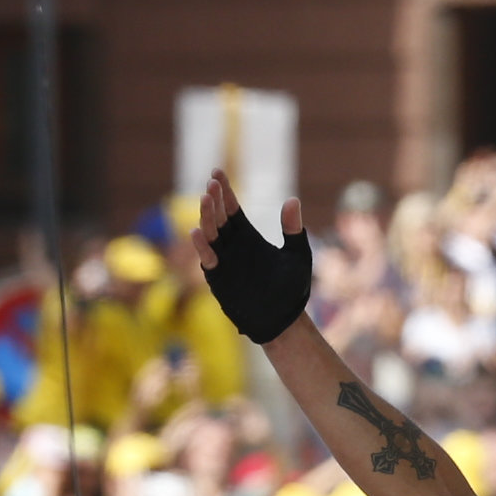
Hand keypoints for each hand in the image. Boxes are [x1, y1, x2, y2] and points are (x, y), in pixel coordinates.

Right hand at [192, 174, 314, 342]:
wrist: (285, 322)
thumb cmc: (292, 290)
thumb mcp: (298, 255)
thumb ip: (294, 229)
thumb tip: (293, 200)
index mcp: (248, 237)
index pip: (231, 208)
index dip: (224, 191)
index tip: (217, 172)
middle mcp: (233, 246)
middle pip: (218, 217)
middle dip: (214, 200)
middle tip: (212, 183)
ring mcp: (224, 262)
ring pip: (210, 234)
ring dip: (206, 217)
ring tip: (205, 199)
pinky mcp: (220, 279)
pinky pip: (208, 260)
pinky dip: (202, 246)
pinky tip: (197, 231)